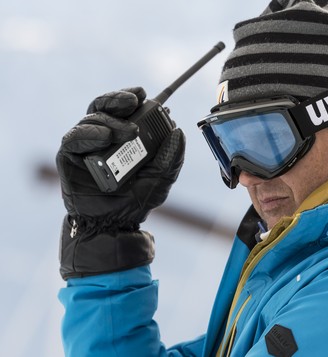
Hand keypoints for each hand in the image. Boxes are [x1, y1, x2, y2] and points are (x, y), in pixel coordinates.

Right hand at [56, 87, 185, 278]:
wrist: (115, 224)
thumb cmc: (136, 200)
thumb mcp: (162, 176)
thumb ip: (172, 155)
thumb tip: (179, 131)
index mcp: (123, 137)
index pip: (124, 110)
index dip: (130, 97)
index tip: (143, 94)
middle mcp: (103, 137)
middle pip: (104, 106)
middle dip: (118, 99)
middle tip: (134, 102)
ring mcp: (85, 146)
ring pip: (92, 119)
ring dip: (112, 121)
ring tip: (127, 133)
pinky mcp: (69, 156)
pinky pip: (75, 137)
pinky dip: (90, 133)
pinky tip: (105, 136)